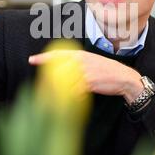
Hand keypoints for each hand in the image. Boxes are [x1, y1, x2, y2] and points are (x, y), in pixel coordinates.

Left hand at [29, 50, 143, 103]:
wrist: (123, 77)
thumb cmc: (106, 71)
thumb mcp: (91, 61)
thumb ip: (77, 63)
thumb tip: (63, 68)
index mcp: (80, 54)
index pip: (58, 54)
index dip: (43, 57)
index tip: (32, 60)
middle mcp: (80, 61)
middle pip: (57, 68)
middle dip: (46, 78)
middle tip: (39, 86)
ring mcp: (84, 71)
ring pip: (64, 81)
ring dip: (56, 90)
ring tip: (49, 97)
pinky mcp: (89, 83)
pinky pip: (74, 91)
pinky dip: (68, 97)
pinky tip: (66, 101)